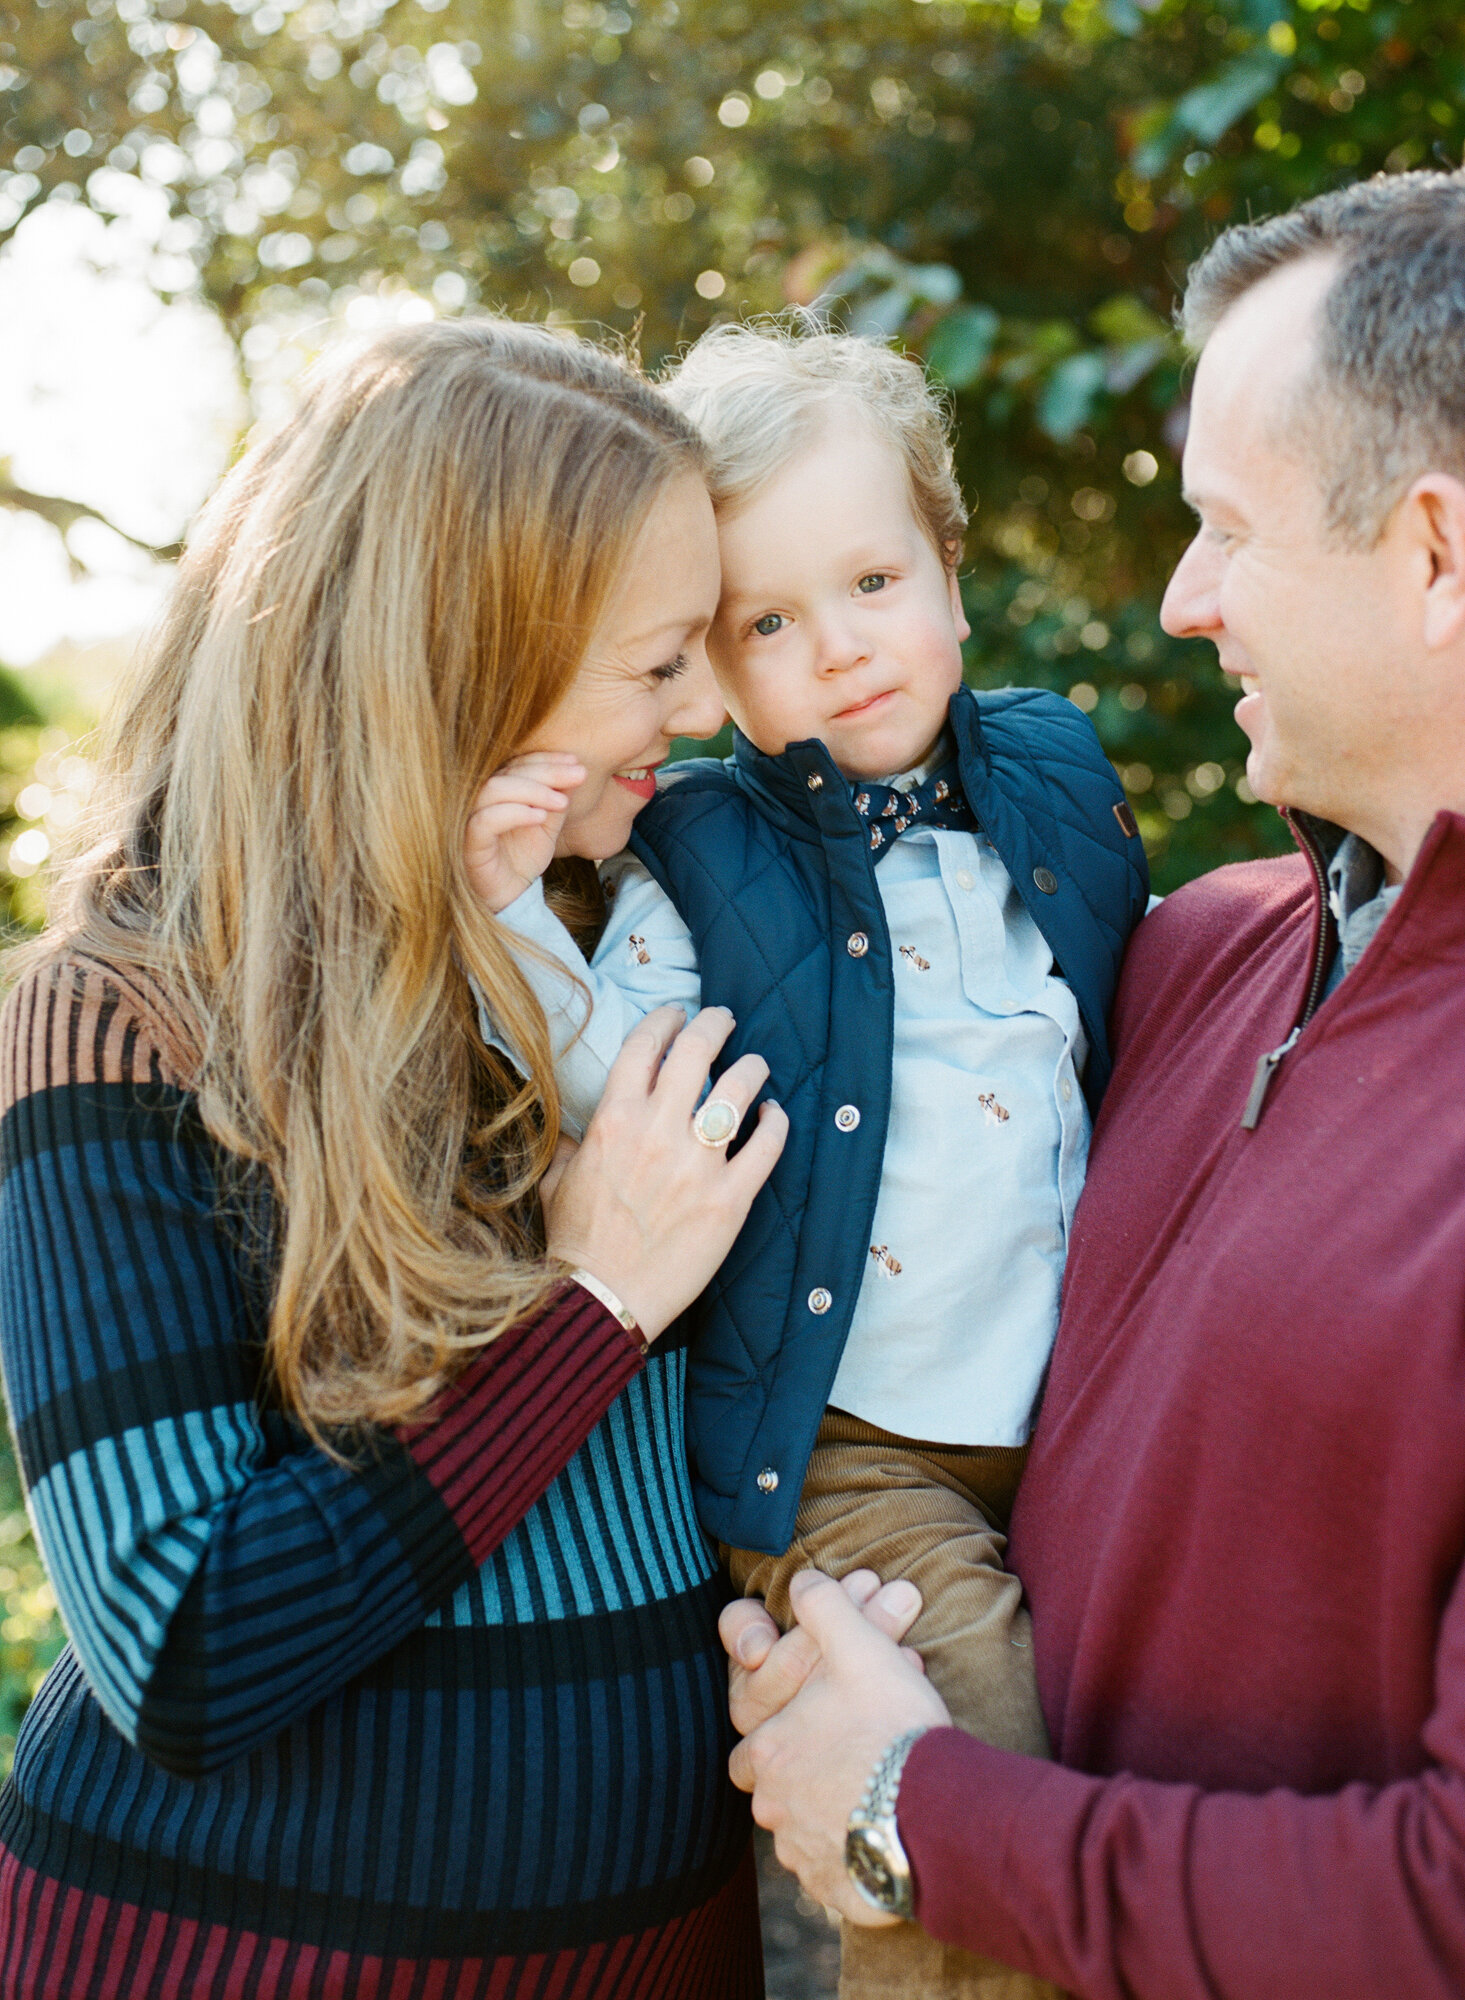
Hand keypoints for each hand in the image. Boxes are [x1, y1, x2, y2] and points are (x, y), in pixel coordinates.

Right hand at [464, 752, 585, 912]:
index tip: (576, 763)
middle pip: (508, 771)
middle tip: (579, 774)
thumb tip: (575, 770)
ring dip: (533, 791)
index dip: (546, 759)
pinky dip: (514, 813)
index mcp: (498, 790)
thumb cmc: (523, 858)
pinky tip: (540, 817)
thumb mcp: (547, 826)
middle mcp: (479, 799)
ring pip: (494, 789)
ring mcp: (469, 818)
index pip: (518, 763)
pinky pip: (485, 820)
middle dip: (547, 771)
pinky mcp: (468, 842)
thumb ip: (557, 800)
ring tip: (561, 802)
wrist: (511, 896)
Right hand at [541, 1004, 787, 1341]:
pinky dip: (776, 1122)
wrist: (601, 1299)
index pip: (646, 1045)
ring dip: (752, 1067)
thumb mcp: (558, 1180)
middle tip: (724, 1019)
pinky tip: (774, 1115)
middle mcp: (657, 1131)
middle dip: (715, 1023)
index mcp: (613, 1120)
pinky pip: (767, 1146)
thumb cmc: (575, 1243)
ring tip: (756, 1064)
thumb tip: (586, 1129)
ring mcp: (698, 1164)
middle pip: (698, 1050)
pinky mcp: (730, 1199)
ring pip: (739, 1088)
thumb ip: (575, 1144)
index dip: (665, 1019)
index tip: (677, 1013)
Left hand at [727, 1568, 950, 1924]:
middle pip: (774, 1791)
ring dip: (827, 1812)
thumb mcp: (860, 1647)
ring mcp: (803, 1854)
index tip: (811, 1728)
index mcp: (770, 1748)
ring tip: (873, 1790)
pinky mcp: (835, 1892)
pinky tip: (883, 1832)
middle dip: (802, 1774)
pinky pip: (832, 1872)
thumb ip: (825, 1606)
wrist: (938, 1813)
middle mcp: (775, 1807)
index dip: (777, 1730)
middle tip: (846, 1758)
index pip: (749, 1744)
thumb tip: (801, 1582)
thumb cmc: (893, 1728)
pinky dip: (850, 1855)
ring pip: (802, 1831)